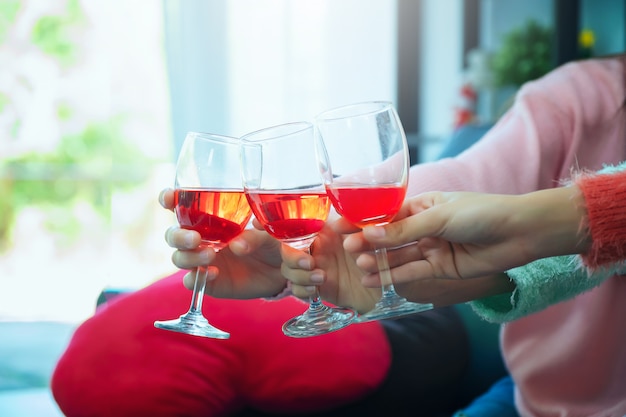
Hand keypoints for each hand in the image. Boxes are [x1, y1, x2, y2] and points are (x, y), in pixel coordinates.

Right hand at [160, 188, 284, 298]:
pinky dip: (196, 277)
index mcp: (210, 219)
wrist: (281, 271)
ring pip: (179, 258)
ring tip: (211, 255)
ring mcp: (203, 261)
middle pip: (173, 235)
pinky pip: (192, 281)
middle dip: (177, 236)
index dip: (169, 200)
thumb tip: (237, 244)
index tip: (168, 198)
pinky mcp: (210, 282)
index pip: (182, 207)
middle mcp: (202, 239)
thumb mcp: (267, 234)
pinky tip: (214, 273)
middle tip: (195, 238)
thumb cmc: (270, 243)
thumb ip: (253, 236)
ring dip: (189, 256)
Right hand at [279, 216, 380, 313]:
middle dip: (293, 257)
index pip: (295, 228)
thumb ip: (355, 225)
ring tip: (320, 277)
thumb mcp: (369, 236)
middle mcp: (316, 248)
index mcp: (324, 230)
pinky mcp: (318, 288)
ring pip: (289, 270)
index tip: (302, 241)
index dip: (291, 234)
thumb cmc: (381, 253)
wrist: (389, 284)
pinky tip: (315, 291)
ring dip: (299, 275)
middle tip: (310, 262)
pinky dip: (302, 290)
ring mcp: (314, 268)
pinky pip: (297, 290)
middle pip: (286, 250)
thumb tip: (341, 212)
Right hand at [344, 188, 587, 284]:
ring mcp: (432, 248)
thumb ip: (404, 230)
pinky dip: (395, 277)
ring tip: (360, 268)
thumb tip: (369, 234)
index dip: (364, 222)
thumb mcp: (438, 217)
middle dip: (369, 244)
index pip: (387, 215)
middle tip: (348, 250)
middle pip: (390, 238)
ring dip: (379, 263)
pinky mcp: (440, 268)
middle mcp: (424, 227)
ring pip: (399, 256)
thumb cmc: (480, 213)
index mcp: (423, 205)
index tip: (341, 227)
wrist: (520, 233)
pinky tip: (375, 281)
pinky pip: (413, 272)